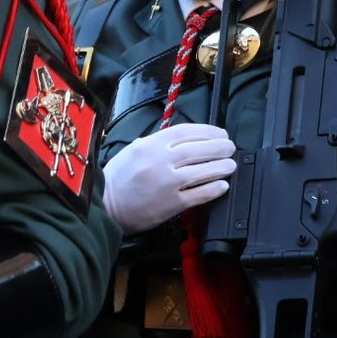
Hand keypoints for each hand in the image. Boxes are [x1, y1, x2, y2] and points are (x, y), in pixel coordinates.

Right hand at [102, 123, 236, 234]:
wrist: (106, 206)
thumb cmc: (118, 178)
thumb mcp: (133, 150)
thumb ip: (157, 143)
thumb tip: (184, 139)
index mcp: (150, 145)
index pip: (185, 132)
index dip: (207, 131)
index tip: (219, 133)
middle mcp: (159, 161)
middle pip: (197, 150)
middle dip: (218, 147)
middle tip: (229, 147)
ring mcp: (166, 183)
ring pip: (201, 171)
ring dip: (220, 167)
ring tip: (230, 165)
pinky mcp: (169, 204)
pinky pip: (197, 195)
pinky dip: (212, 189)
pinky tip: (222, 185)